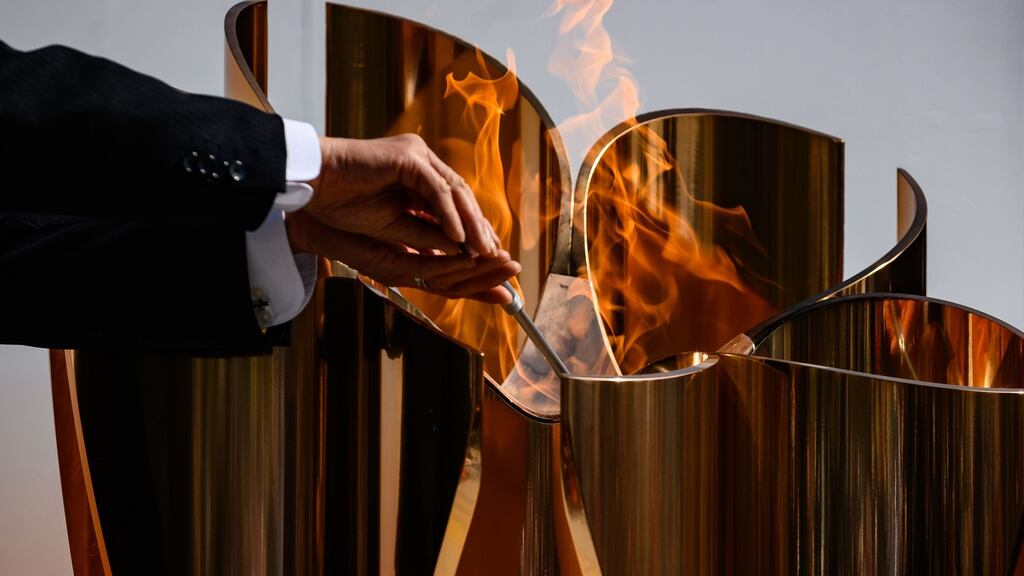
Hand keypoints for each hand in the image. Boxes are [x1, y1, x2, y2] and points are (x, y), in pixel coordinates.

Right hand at [286, 134, 519, 302]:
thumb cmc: (341, 208)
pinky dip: (448, 217)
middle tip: (499, 260)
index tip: (491, 260)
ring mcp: (416, 156)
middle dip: (481, 230)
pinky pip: (436, 191)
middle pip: (462, 197)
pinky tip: (458, 240)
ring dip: (471, 226)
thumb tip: (460, 251)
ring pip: (455, 193)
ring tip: (484, 255)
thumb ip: (424, 237)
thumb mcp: (393, 231)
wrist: (310, 189)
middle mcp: (422, 161)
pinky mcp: (407, 158)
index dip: (474, 231)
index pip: (456, 203)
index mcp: (418, 175)